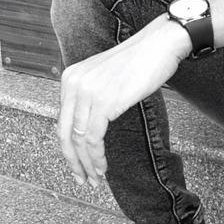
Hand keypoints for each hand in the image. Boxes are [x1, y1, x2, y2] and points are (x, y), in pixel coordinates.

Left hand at [56, 15, 189, 187]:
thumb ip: (94, 97)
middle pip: (65, 133)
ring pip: (78, 140)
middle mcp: (74, 83)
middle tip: (84, 179)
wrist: (160, 44)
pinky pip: (92, 138)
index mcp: (71, 78)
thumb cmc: (141, 60)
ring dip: (87, 164)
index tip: (78, 165)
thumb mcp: (107, 78)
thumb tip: (90, 128)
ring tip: (96, 178)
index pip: (63, 121)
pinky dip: (96, 158)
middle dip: (73, 161)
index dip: (69, 148)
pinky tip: (104, 167)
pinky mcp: (103, 101)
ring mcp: (87, 92)